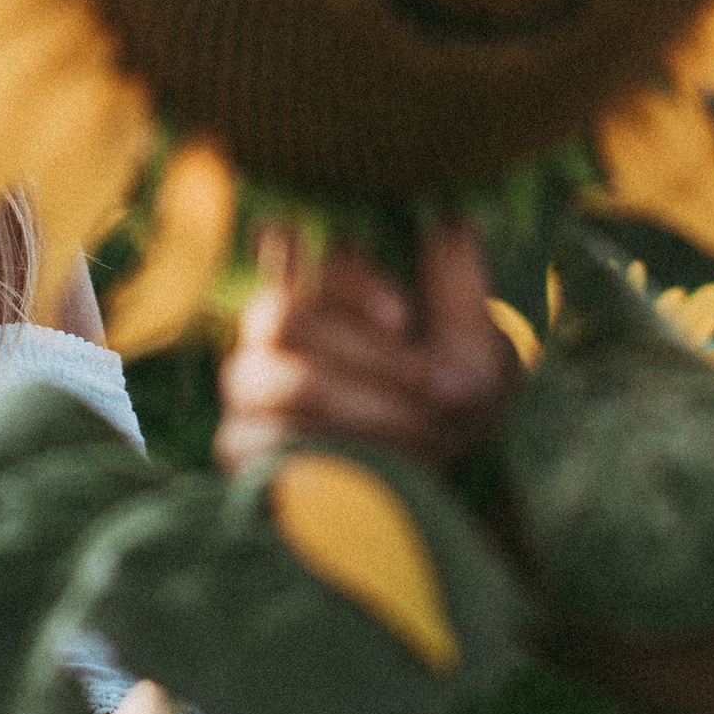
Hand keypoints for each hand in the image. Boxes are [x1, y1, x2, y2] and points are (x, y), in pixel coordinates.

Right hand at [213, 220, 518, 477]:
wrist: (439, 494)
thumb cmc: (451, 408)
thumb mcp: (476, 350)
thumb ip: (459, 287)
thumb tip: (450, 219)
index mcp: (320, 285)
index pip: (291, 244)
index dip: (341, 276)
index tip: (403, 319)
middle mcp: (269, 327)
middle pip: (285, 314)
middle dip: (379, 359)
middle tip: (453, 391)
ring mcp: (247, 385)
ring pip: (283, 379)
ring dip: (371, 407)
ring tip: (433, 433)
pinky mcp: (237, 444)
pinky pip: (265, 439)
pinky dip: (339, 452)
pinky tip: (385, 468)